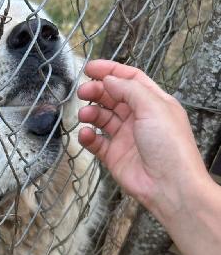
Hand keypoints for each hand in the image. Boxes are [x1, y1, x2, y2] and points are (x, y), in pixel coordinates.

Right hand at [77, 59, 208, 222]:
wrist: (169, 185)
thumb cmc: (170, 146)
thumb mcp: (153, 107)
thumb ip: (129, 89)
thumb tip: (109, 80)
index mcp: (154, 102)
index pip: (130, 79)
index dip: (110, 71)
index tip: (90, 69)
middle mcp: (139, 117)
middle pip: (113, 96)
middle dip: (97, 91)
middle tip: (83, 91)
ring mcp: (126, 137)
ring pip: (102, 117)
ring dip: (91, 112)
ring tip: (84, 115)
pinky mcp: (114, 155)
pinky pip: (96, 141)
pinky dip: (88, 136)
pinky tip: (86, 134)